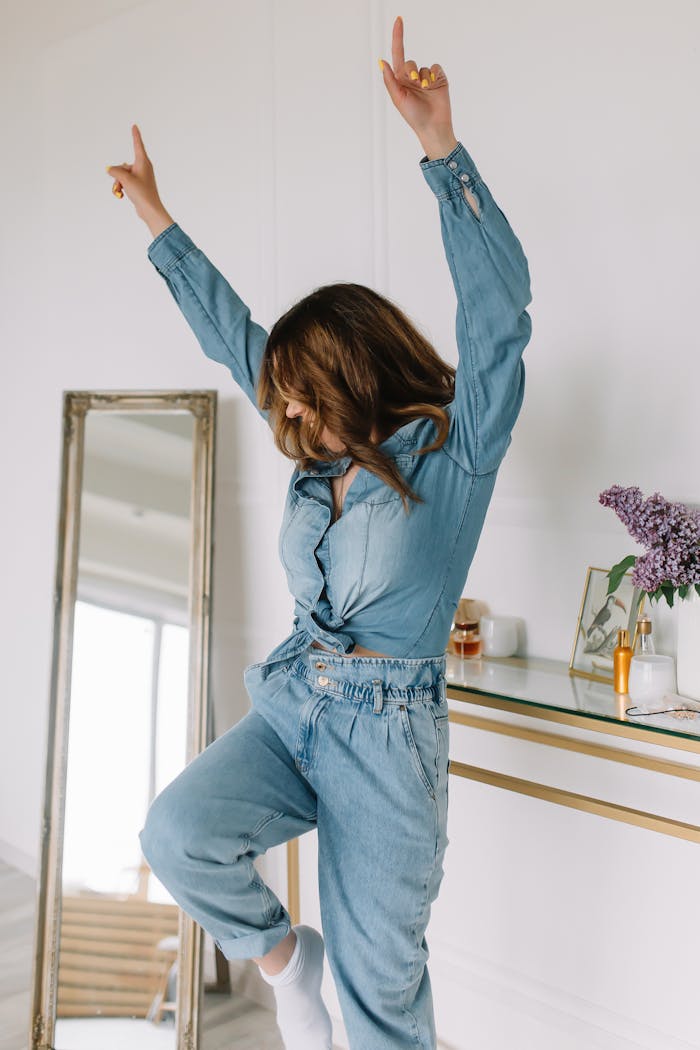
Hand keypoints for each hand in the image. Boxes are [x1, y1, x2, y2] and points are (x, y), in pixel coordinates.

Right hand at [106, 124, 170, 227]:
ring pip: (122, 175)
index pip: (138, 144)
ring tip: (120, 191)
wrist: (149, 210)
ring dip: (118, 182)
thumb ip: (114, 170)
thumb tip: (109, 169)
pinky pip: (125, 182)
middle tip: (121, 183)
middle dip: (117, 174)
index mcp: (143, 162)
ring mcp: (140, 177)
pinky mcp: (138, 185)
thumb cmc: (141, 193)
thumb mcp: (125, 179)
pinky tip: (121, 195)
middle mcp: (143, 167)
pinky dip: (121, 187)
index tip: (134, 126)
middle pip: (123, 165)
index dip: (135, 135)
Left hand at [378, 16, 457, 158]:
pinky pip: (435, 68)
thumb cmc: (413, 116)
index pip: (398, 54)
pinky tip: (434, 87)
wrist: (433, 126)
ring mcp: (426, 78)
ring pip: (424, 66)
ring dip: (424, 78)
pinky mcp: (439, 79)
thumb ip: (390, 80)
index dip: (398, 37)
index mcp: (400, 81)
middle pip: (410, 62)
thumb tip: (382, 61)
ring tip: (426, 90)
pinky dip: (434, 75)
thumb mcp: (398, 98)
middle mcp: (412, 78)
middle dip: (411, 71)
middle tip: (414, 83)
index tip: (399, 20)